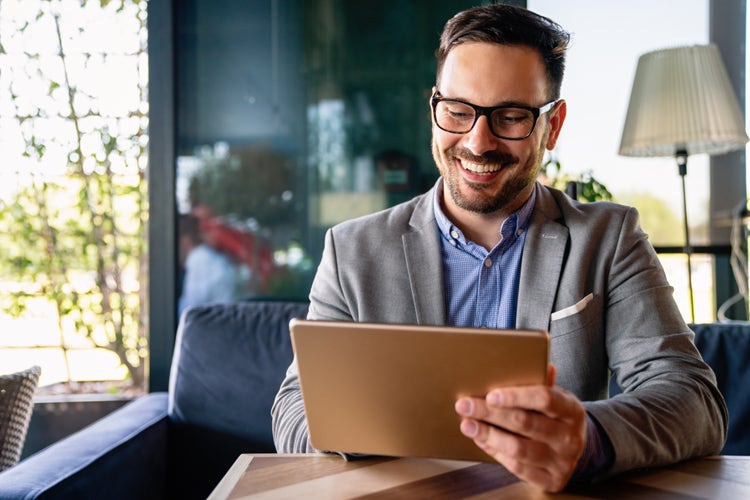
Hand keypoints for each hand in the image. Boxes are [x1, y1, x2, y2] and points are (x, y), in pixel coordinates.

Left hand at [454, 365, 586, 491]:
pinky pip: (517, 468)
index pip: (545, 398)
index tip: (491, 394)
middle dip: (490, 412)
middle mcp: (569, 437)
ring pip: (518, 449)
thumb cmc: (557, 417)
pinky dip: (496, 452)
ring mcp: (561, 461)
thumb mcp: (556, 397)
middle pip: (525, 423)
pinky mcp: (551, 480)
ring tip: (467, 424)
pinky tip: (481, 440)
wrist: (578, 451)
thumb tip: (528, 359)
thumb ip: (541, 381)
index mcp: (572, 410)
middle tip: (465, 404)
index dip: (516, 396)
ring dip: (488, 435)